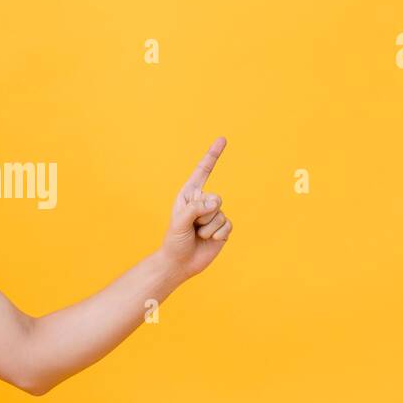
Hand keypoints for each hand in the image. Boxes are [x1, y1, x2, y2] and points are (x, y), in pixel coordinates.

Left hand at [160, 137, 232, 279]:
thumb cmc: (175, 241)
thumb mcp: (179, 223)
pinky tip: (209, 241)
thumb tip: (216, 202)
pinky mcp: (223, 228)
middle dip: (203, 215)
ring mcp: (214, 214)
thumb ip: (195, 209)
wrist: (180, 263)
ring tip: (198, 235)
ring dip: (208, 228)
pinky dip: (217, 235)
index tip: (222, 139)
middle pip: (215, 198)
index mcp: (189, 195)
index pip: (203, 171)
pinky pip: (227, 226)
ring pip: (220, 214)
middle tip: (192, 227)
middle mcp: (202, 202)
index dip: (213, 155)